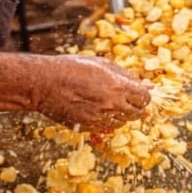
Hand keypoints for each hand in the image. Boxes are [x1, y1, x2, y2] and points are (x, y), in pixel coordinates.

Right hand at [33, 56, 151, 131]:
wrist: (43, 84)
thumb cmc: (71, 68)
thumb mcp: (102, 64)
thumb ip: (126, 75)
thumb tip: (147, 85)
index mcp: (117, 87)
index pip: (145, 98)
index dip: (144, 95)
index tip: (138, 93)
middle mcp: (111, 105)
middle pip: (137, 113)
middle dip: (135, 106)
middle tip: (127, 99)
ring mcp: (99, 119)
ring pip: (122, 122)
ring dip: (121, 114)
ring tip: (108, 102)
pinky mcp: (88, 127)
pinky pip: (106, 128)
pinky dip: (106, 121)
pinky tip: (97, 109)